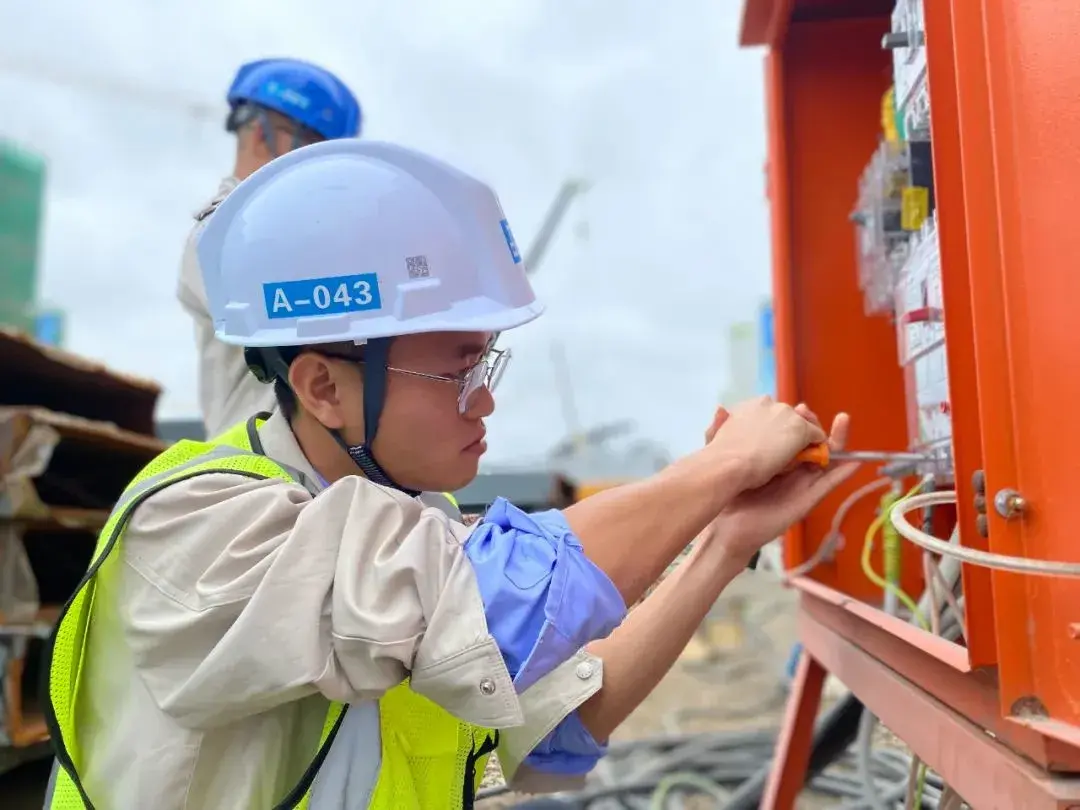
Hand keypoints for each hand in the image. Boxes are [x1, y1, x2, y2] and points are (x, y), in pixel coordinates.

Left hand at [701, 404, 857, 566]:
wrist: (728, 524)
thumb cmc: (726, 493)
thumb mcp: (722, 459)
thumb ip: (723, 434)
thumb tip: (721, 409)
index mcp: (771, 458)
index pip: (790, 434)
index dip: (798, 419)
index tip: (798, 406)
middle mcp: (788, 469)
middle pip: (809, 443)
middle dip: (815, 425)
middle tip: (812, 413)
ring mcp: (800, 484)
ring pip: (824, 459)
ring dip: (838, 440)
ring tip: (845, 420)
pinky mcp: (807, 500)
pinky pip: (828, 485)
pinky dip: (842, 474)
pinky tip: (856, 462)